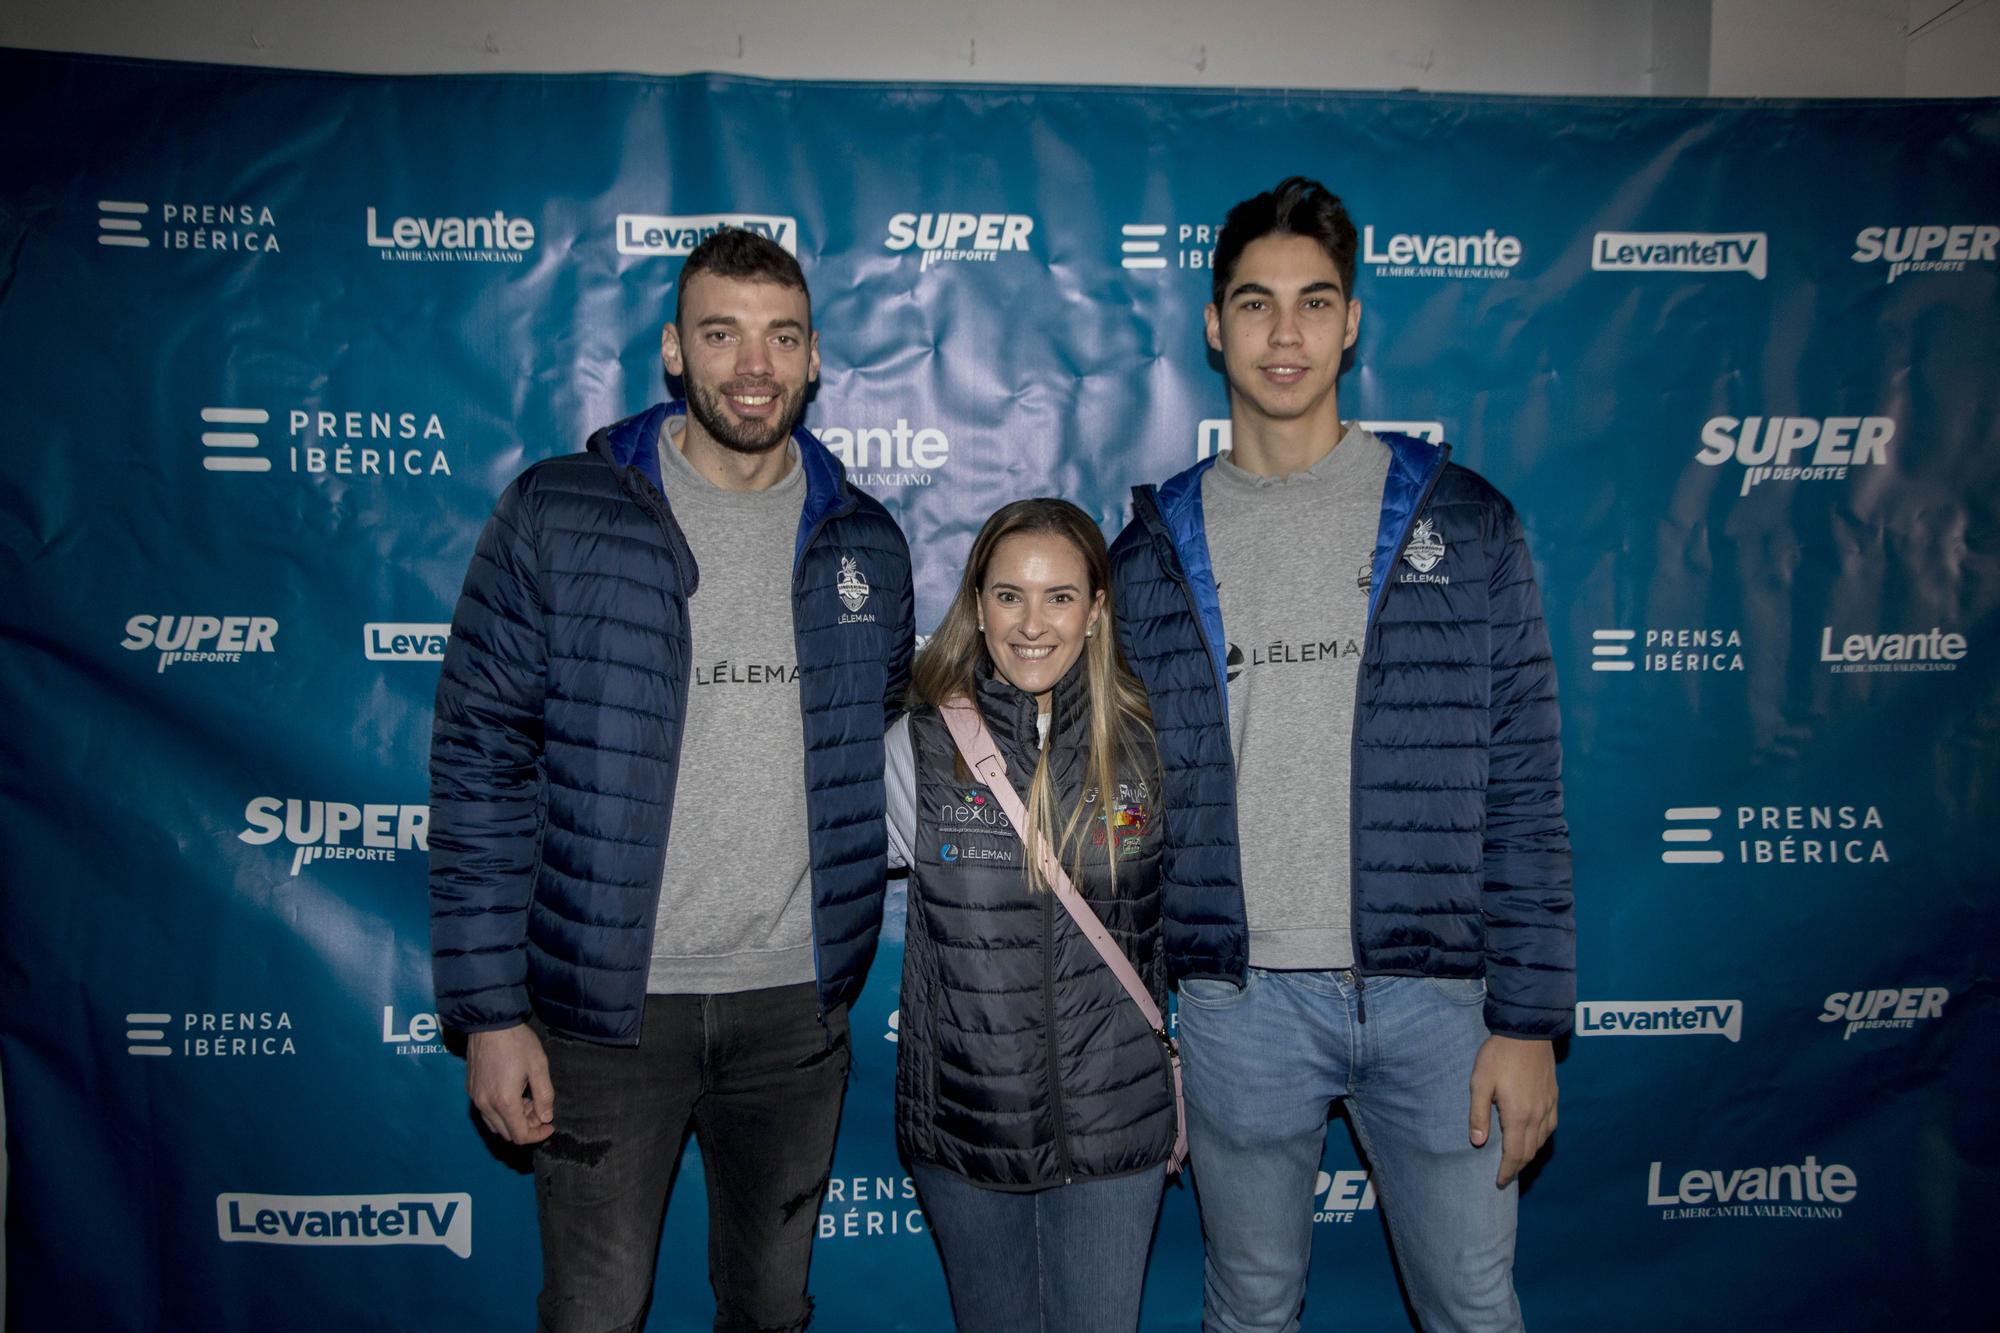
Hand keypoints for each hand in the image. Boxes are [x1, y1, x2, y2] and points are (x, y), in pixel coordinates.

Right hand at [467, 1023, 555, 1143]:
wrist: (490, 1023)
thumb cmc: (517, 1042)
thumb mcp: (539, 1067)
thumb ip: (544, 1096)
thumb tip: (546, 1117)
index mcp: (504, 1101)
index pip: (520, 1136)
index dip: (538, 1135)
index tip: (549, 1124)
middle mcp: (486, 1105)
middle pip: (507, 1134)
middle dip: (526, 1127)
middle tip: (539, 1108)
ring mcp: (475, 1098)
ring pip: (495, 1125)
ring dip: (513, 1120)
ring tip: (527, 1099)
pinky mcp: (471, 1090)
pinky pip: (486, 1112)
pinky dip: (501, 1111)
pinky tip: (512, 1092)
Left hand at [1468, 1033, 1556, 1187]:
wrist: (1527, 1032)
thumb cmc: (1499, 1056)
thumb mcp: (1480, 1083)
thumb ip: (1479, 1114)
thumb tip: (1477, 1142)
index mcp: (1518, 1116)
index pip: (1514, 1154)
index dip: (1507, 1171)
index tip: (1499, 1182)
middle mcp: (1537, 1116)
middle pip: (1530, 1151)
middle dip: (1517, 1167)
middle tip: (1506, 1175)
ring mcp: (1548, 1106)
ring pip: (1542, 1141)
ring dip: (1529, 1154)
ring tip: (1517, 1160)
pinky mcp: (1554, 1096)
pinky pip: (1550, 1126)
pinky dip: (1541, 1139)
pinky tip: (1534, 1137)